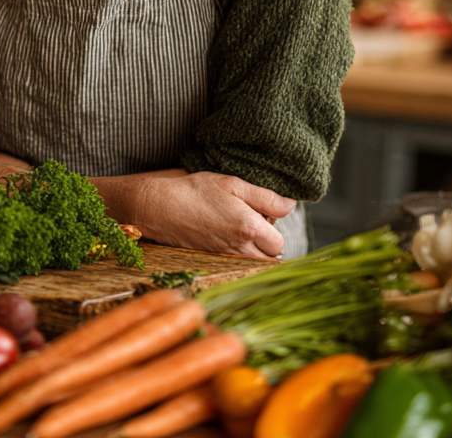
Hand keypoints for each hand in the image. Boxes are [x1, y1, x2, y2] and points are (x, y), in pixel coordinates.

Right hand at [100, 171, 295, 258]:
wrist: (160, 208)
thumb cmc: (195, 192)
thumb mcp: (232, 184)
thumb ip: (265, 197)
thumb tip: (290, 205)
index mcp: (250, 228)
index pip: (278, 242)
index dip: (272, 229)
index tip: (260, 216)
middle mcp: (240, 250)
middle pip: (268, 259)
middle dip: (265, 245)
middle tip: (251, 225)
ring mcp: (225, 260)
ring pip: (252, 265)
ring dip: (252, 253)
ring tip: (238, 232)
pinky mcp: (213, 264)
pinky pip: (235, 267)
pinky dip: (236, 258)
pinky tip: (224, 240)